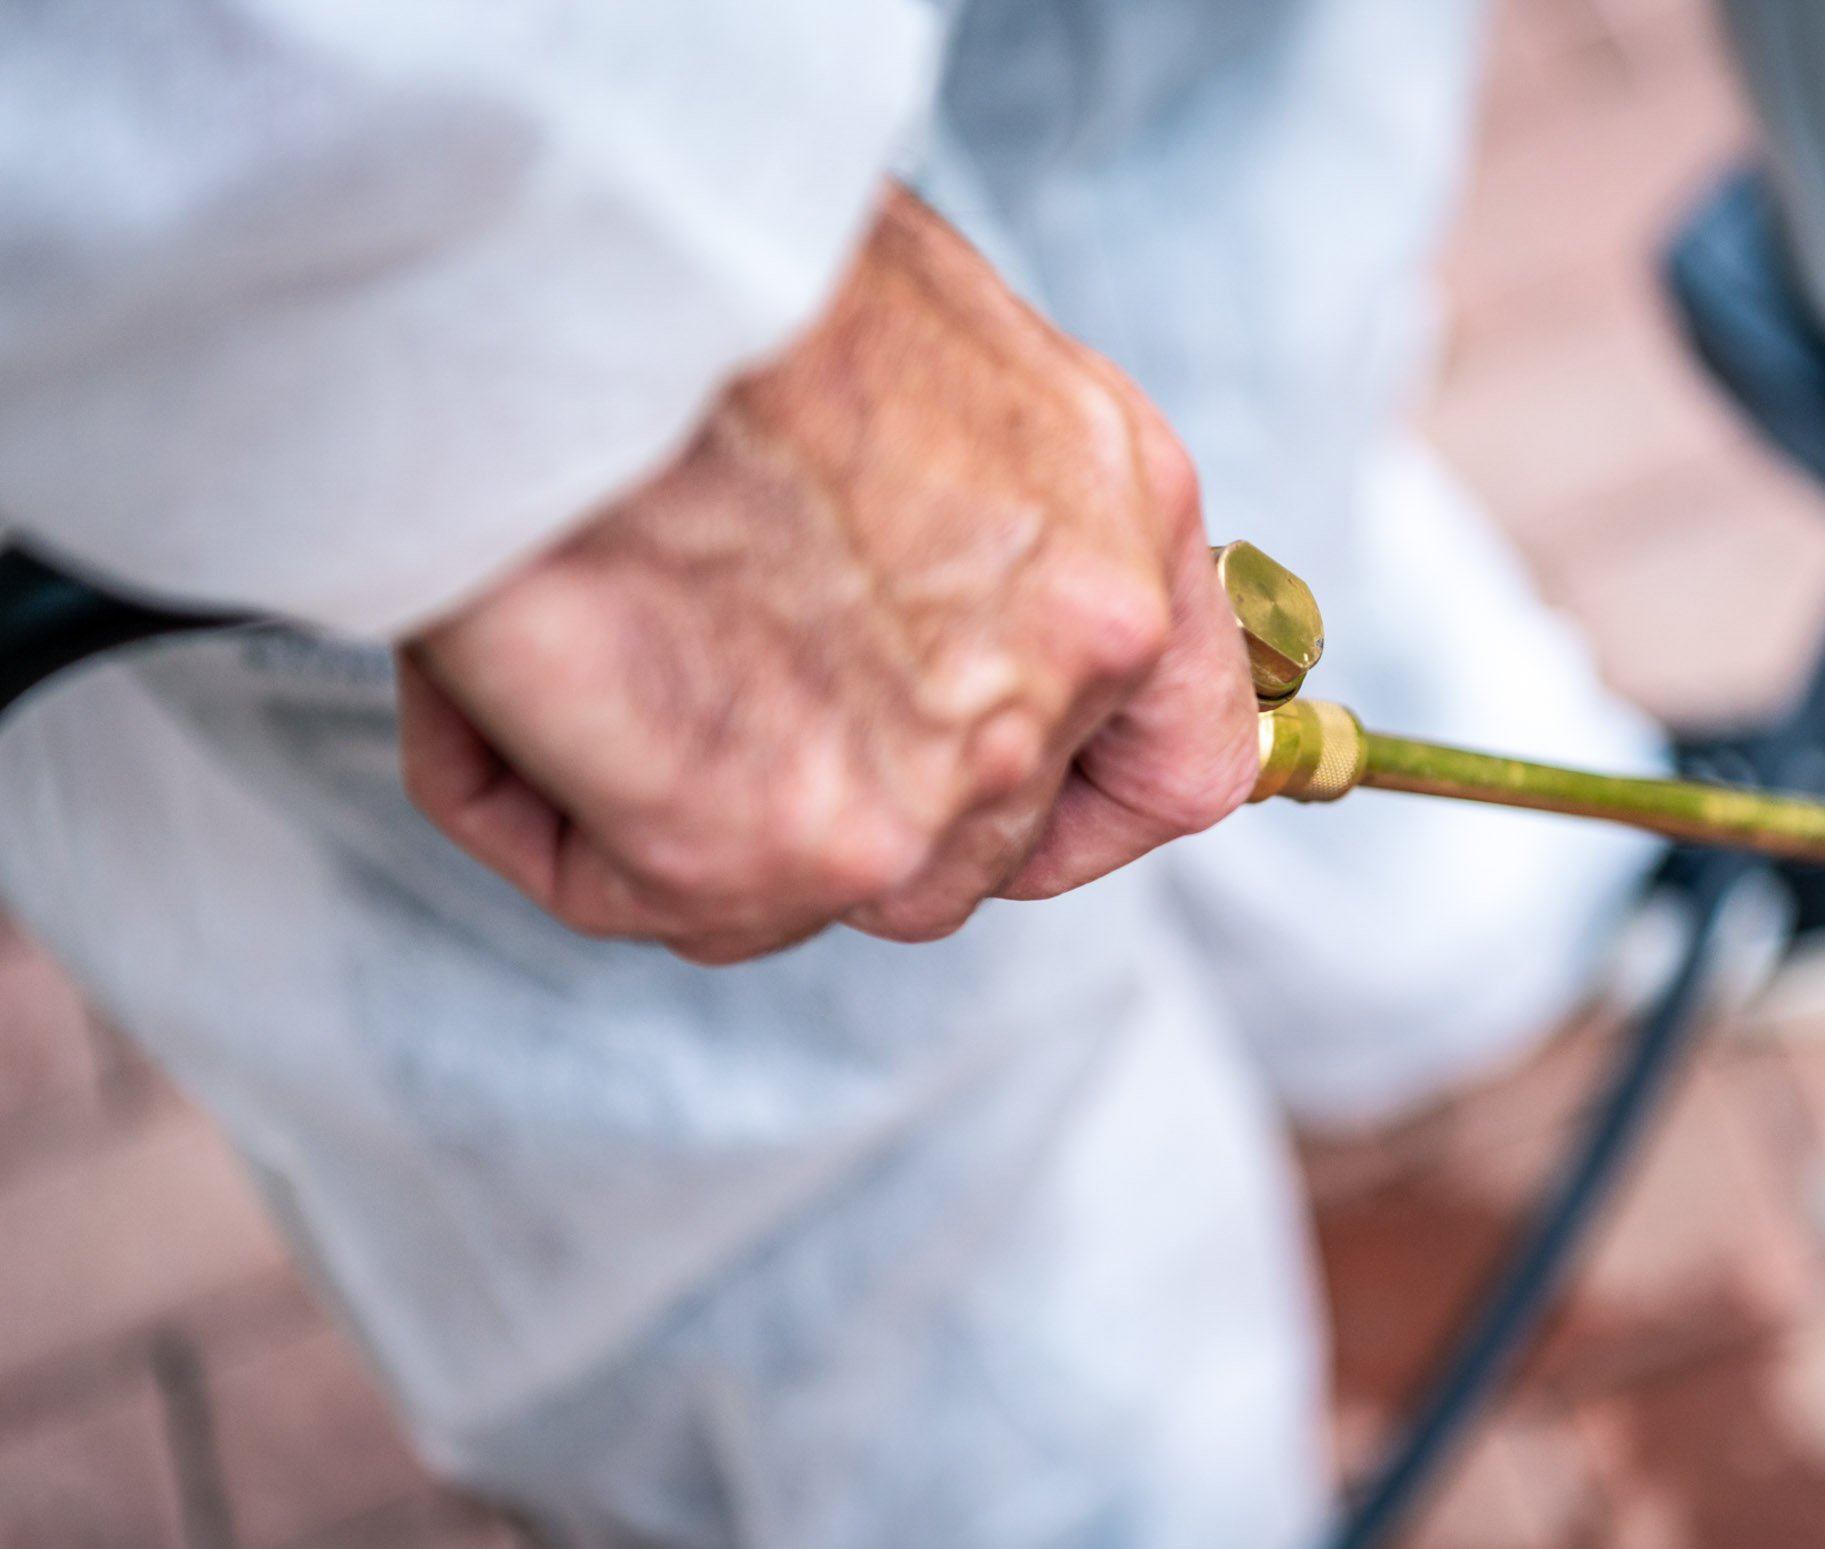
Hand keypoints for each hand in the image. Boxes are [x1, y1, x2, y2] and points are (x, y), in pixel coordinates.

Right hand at [396, 185, 1257, 962]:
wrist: (582, 227)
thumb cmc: (717, 237)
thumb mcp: (941, 337)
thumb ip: (983, 503)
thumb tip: (911, 587)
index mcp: (1126, 520)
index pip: (1182, 764)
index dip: (1081, 806)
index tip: (1004, 803)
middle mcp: (1069, 662)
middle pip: (964, 850)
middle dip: (826, 791)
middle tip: (687, 672)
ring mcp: (939, 777)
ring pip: (803, 886)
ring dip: (672, 808)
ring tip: (560, 646)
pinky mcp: (776, 845)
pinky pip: (633, 888)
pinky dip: (539, 809)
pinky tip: (484, 683)